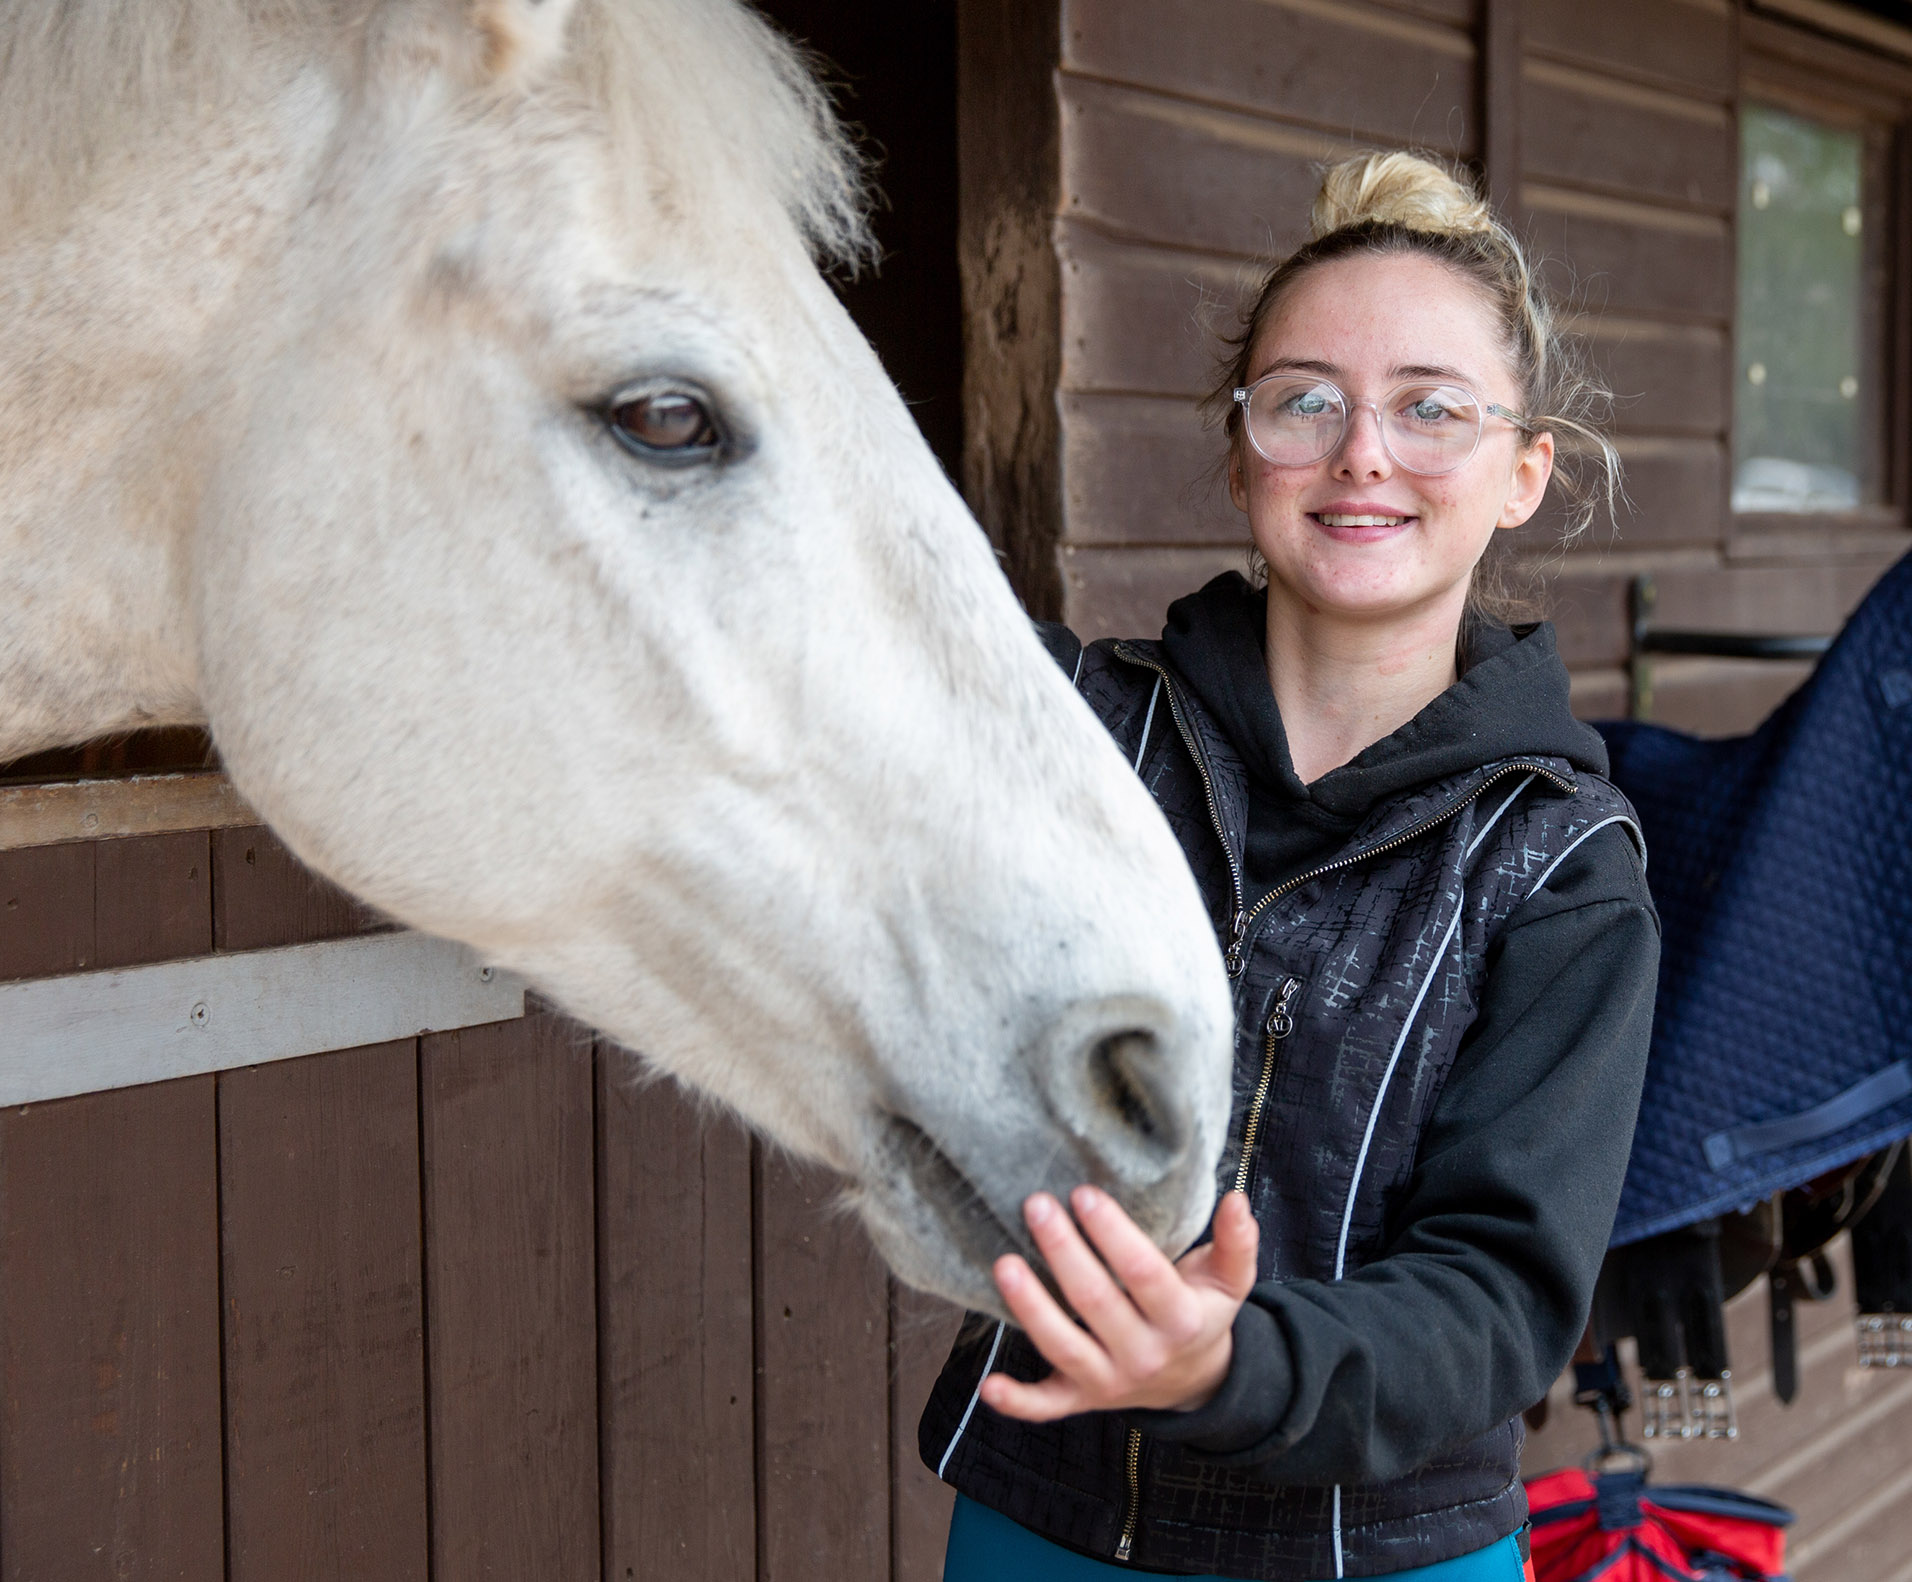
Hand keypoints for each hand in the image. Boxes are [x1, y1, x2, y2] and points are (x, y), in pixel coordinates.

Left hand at [978, 1186, 1258, 1421]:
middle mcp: (1144, 1354)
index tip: (1084, 1194)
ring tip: (1003, 1264)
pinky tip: (988, 1384)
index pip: (1144, 1274)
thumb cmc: (1201, 1313)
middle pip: (1096, 1302)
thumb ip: (1236, 1243)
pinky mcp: (1080, 1399)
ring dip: (1030, 1308)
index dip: (1113, 1234)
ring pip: (1063, 1347)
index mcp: (1181, 1321)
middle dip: (1063, 1252)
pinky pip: (1046, 1407)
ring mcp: (1109, 1381)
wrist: (1195, 1382)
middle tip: (1036, 1206)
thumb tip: (1236, 1200)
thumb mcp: (1230, 1282)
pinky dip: (1017, 1401)